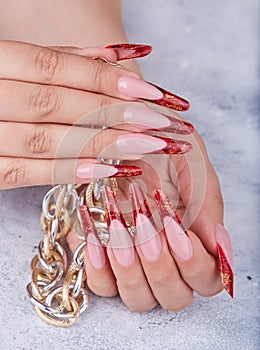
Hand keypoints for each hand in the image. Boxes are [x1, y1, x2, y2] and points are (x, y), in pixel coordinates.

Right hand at [0, 40, 190, 188]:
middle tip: (158, 122)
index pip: (53, 67)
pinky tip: (107, 171)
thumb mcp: (14, 60)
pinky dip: (67, 170)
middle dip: (111, 112)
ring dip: (100, 143)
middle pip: (55, 104)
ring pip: (45, 139)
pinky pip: (25, 173)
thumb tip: (115, 55)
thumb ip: (58, 56)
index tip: (148, 91)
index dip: (103, 79)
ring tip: (144, 145)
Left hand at [68, 110, 233, 311]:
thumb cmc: (156, 146)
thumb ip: (207, 201)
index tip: (177, 229)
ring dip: (131, 269)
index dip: (197, 265)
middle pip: (174, 297)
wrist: (115, 136)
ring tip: (120, 227)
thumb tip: (218, 244)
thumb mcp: (190, 162)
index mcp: (194, 237)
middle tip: (149, 229)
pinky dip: (99, 267)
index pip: (208, 279)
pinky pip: (102, 286)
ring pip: (139, 299)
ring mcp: (133, 262)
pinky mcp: (102, 259)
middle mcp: (166, 257)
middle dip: (162, 268)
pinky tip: (97, 237)